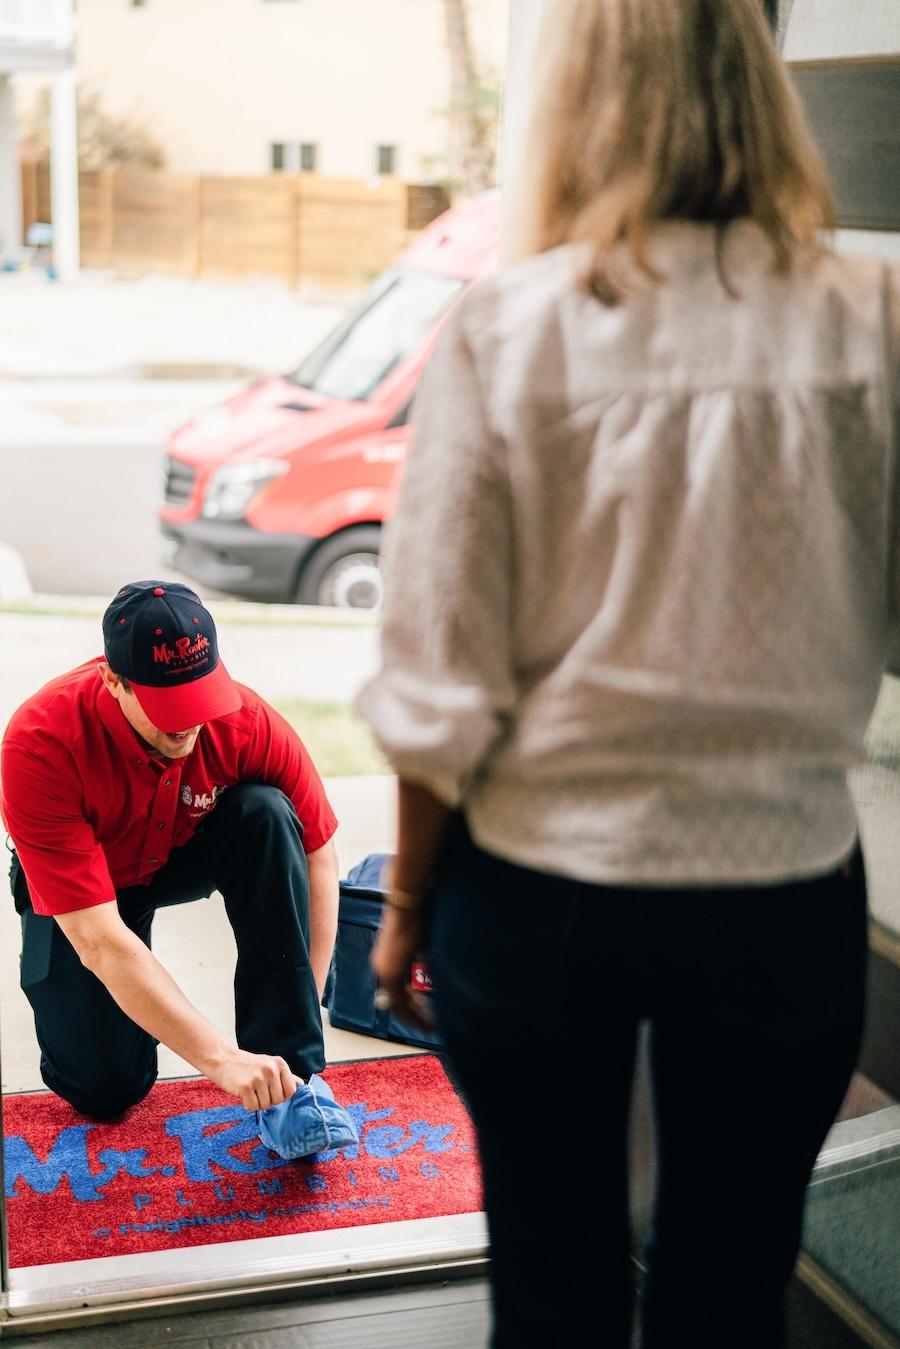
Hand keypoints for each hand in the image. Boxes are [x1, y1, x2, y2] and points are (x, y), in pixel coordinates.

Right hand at [209, 1049, 299, 1111]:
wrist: (224, 1060)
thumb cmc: (249, 1066)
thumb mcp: (270, 1065)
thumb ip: (286, 1076)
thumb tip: (302, 1087)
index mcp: (280, 1064)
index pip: (291, 1091)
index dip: (281, 1096)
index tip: (271, 1091)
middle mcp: (271, 1069)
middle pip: (278, 1100)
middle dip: (268, 1101)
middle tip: (258, 1091)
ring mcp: (258, 1077)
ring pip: (266, 1106)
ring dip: (257, 1103)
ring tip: (250, 1091)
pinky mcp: (245, 1086)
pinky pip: (253, 1107)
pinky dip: (248, 1105)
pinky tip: (243, 1094)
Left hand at [371, 904, 434, 1034]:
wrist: (408, 904)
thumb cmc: (419, 917)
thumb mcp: (423, 943)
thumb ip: (424, 960)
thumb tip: (435, 972)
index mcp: (389, 961)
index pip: (399, 992)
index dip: (413, 1006)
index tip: (426, 1015)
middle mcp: (382, 968)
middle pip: (398, 1001)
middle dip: (415, 1016)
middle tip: (429, 1028)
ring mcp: (384, 971)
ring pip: (398, 1004)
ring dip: (415, 1017)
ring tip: (429, 1028)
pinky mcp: (389, 972)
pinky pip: (399, 1002)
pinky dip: (412, 1013)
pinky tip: (424, 1021)